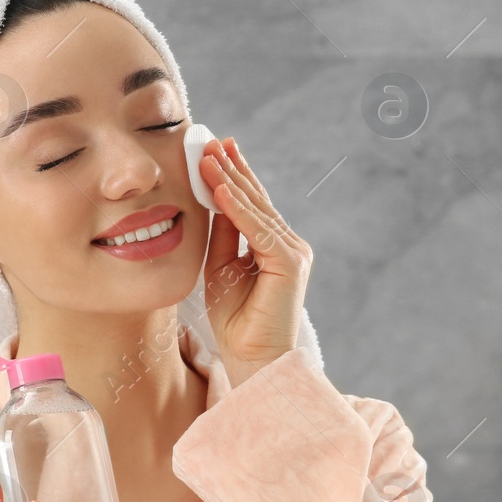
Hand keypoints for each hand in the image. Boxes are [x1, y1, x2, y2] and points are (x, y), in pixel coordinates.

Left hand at [197, 136, 312, 387]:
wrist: (253, 361)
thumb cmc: (237, 323)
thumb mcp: (220, 271)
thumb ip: (223, 237)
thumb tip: (213, 200)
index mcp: (273, 246)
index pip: (250, 204)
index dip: (232, 176)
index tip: (214, 150)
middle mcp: (288, 245)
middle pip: (255, 199)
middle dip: (232, 169)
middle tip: (211, 140)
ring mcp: (292, 252)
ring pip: (256, 209)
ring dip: (229, 181)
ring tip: (209, 156)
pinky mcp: (289, 263)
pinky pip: (257, 230)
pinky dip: (236, 208)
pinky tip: (219, 189)